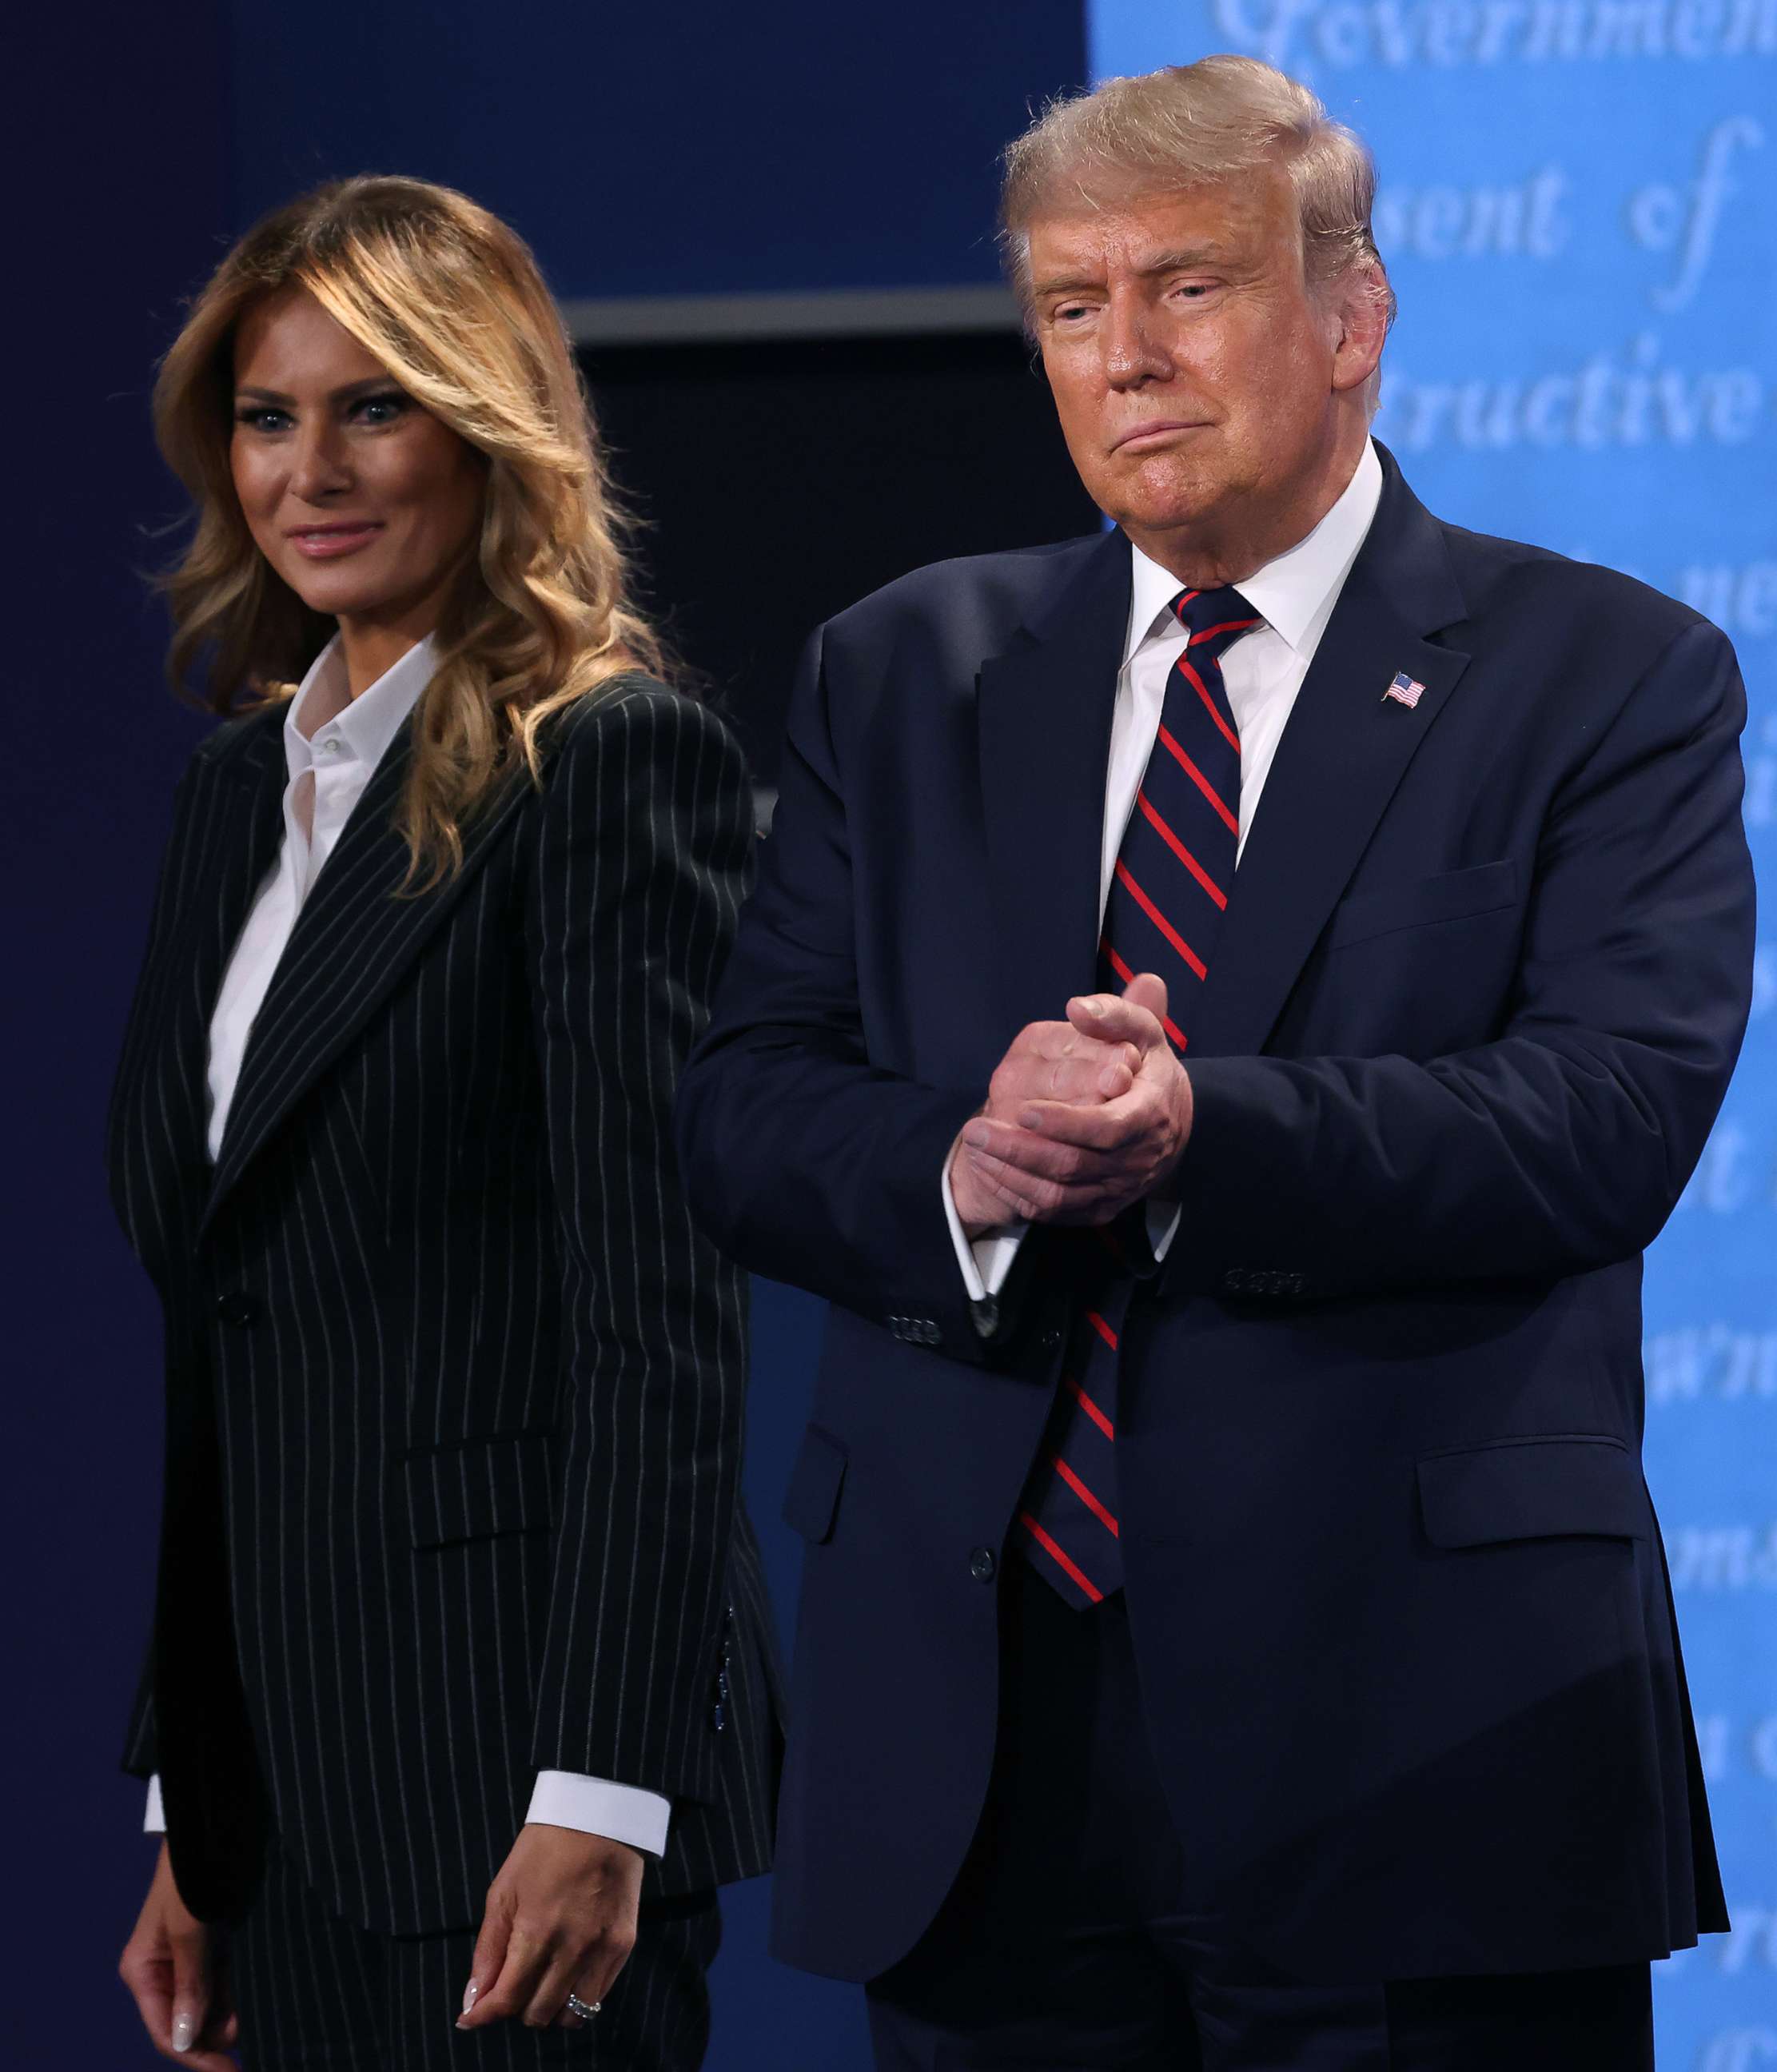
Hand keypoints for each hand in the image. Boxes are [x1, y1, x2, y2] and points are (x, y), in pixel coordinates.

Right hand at [119, 1841, 236, 2068]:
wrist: (212, 1825)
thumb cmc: (193, 1873)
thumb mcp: (190, 1928)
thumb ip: (191, 1982)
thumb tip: (187, 2037)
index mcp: (142, 1968)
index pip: (165, 2029)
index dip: (194, 2054)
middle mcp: (160, 1967)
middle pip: (183, 2022)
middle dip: (208, 2043)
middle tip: (240, 2063)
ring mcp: (186, 1955)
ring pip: (203, 2004)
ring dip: (222, 2023)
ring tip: (246, 2039)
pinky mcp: (210, 1941)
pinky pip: (217, 1981)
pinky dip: (230, 1999)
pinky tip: (242, 2015)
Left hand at [457, 1825, 643, 2031]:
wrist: (602, 1817)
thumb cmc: (545, 1848)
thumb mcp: (504, 1890)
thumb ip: (488, 1949)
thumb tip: (474, 1998)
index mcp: (537, 1931)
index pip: (507, 1998)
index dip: (483, 2014)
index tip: (470, 2016)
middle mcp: (572, 1948)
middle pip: (537, 2013)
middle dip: (515, 2007)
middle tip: (510, 1985)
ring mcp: (602, 1949)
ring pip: (570, 2015)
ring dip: (549, 2009)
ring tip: (540, 1983)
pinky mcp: (624, 1945)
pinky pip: (597, 1996)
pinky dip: (576, 1997)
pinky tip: (566, 1974)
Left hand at [956, 973, 1192, 1226]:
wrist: (1171, 1121)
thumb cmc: (1148, 1068)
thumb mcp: (1143, 1032)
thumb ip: (1113, 1015)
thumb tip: (1077, 1007)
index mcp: (1149, 1114)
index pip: (1108, 1128)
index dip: (1065, 1123)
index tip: (1024, 1109)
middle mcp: (1137, 1158)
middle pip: (1073, 1165)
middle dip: (1019, 1150)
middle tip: (975, 1129)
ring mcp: (1119, 1187)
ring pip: (1060, 1195)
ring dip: (1012, 1175)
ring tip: (975, 1149)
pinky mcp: (1102, 1206)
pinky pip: (1057, 1211)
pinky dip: (1020, 1196)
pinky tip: (991, 1172)